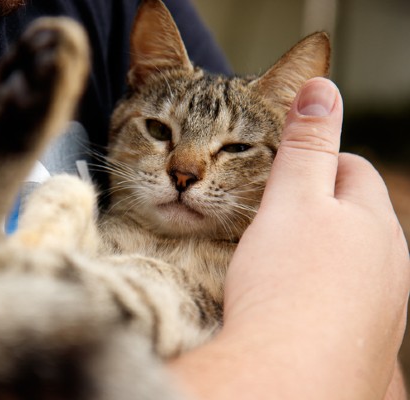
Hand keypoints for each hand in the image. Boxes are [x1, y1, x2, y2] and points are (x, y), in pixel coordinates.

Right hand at [169, 78, 409, 398]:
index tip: (280, 172)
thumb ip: (307, 143)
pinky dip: (322, 293)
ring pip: (354, 262)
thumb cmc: (287, 285)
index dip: (315, 161)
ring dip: (323, 253)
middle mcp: (392, 266)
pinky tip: (296, 305)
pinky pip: (347, 303)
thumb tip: (320, 86)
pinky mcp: (367, 344)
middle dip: (319, 207)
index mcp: (375, 223)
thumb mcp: (292, 199)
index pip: (352, 169)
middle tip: (274, 214)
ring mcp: (383, 308)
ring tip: (281, 261)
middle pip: (357, 217)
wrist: (288, 379)